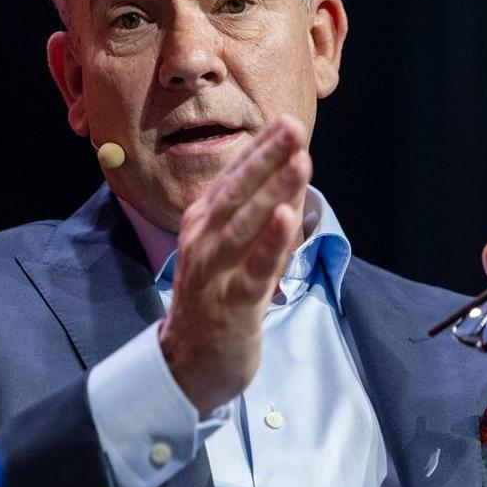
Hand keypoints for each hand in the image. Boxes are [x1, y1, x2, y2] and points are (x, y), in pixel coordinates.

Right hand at [158, 115, 310, 417]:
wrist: (188, 365)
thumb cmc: (216, 299)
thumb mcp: (234, 249)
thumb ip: (261, 216)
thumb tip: (292, 176)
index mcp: (204, 222)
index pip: (234, 178)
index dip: (260, 149)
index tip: (286, 121)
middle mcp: (205, 240)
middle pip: (238, 192)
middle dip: (267, 157)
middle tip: (294, 126)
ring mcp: (215, 271)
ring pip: (246, 224)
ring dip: (273, 190)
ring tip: (299, 160)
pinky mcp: (231, 303)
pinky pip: (253, 268)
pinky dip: (270, 242)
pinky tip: (285, 216)